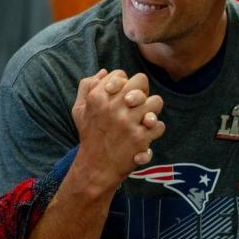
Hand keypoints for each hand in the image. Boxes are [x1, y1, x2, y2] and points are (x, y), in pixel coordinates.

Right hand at [71, 69, 164, 185]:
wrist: (95, 166)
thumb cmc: (89, 135)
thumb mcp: (79, 109)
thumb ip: (87, 86)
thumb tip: (104, 71)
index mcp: (98, 97)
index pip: (121, 75)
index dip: (124, 83)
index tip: (121, 95)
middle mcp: (113, 106)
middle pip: (141, 81)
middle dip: (141, 91)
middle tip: (136, 104)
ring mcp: (128, 122)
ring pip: (155, 102)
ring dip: (151, 110)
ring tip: (144, 118)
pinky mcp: (140, 138)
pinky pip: (159, 125)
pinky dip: (154, 130)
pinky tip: (145, 134)